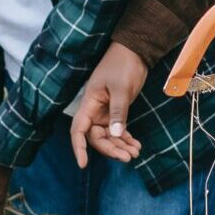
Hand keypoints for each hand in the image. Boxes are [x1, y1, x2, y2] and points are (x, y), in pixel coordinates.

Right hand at [70, 44, 148, 166]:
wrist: (135, 51)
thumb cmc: (123, 65)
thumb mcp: (121, 89)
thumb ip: (118, 112)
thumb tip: (114, 135)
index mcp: (89, 103)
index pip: (78, 130)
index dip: (78, 147)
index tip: (83, 164)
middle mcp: (95, 110)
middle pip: (96, 137)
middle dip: (110, 149)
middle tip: (128, 157)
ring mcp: (106, 112)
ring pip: (109, 136)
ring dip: (120, 146)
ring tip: (135, 153)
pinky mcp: (117, 111)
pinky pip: (118, 130)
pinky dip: (126, 139)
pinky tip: (136, 145)